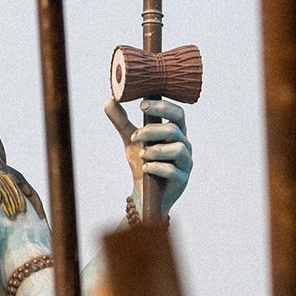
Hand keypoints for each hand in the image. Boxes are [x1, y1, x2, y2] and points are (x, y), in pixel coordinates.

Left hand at [105, 95, 191, 210]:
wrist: (144, 194)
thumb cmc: (143, 162)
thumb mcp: (130, 140)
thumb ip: (121, 121)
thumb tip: (109, 101)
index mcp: (175, 132)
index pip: (177, 113)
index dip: (162, 107)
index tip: (142, 105)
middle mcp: (184, 145)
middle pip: (175, 129)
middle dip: (152, 130)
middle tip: (134, 136)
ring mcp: (185, 163)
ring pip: (177, 149)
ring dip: (155, 150)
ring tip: (142, 155)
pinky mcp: (182, 180)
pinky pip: (172, 170)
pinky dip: (156, 167)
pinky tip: (145, 168)